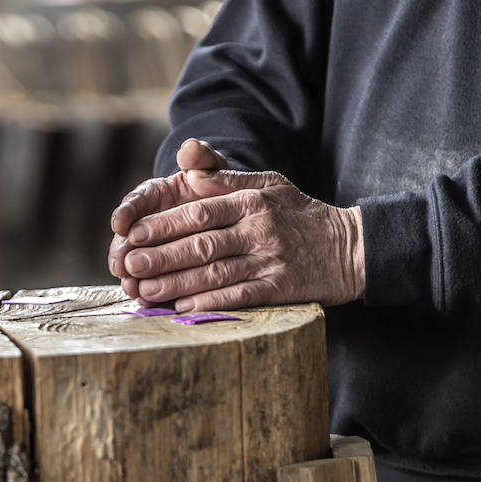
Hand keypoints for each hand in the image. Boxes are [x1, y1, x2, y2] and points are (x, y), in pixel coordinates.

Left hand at [107, 139, 365, 310]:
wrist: (351, 248)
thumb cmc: (300, 214)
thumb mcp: (269, 185)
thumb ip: (228, 181)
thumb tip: (190, 172)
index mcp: (252, 201)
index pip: (199, 211)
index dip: (164, 224)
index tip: (133, 234)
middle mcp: (260, 228)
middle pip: (202, 244)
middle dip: (161, 256)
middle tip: (129, 265)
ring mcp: (271, 259)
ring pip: (215, 272)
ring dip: (177, 283)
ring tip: (145, 291)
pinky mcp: (282, 288)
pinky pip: (240, 296)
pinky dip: (211, 303)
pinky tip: (184, 308)